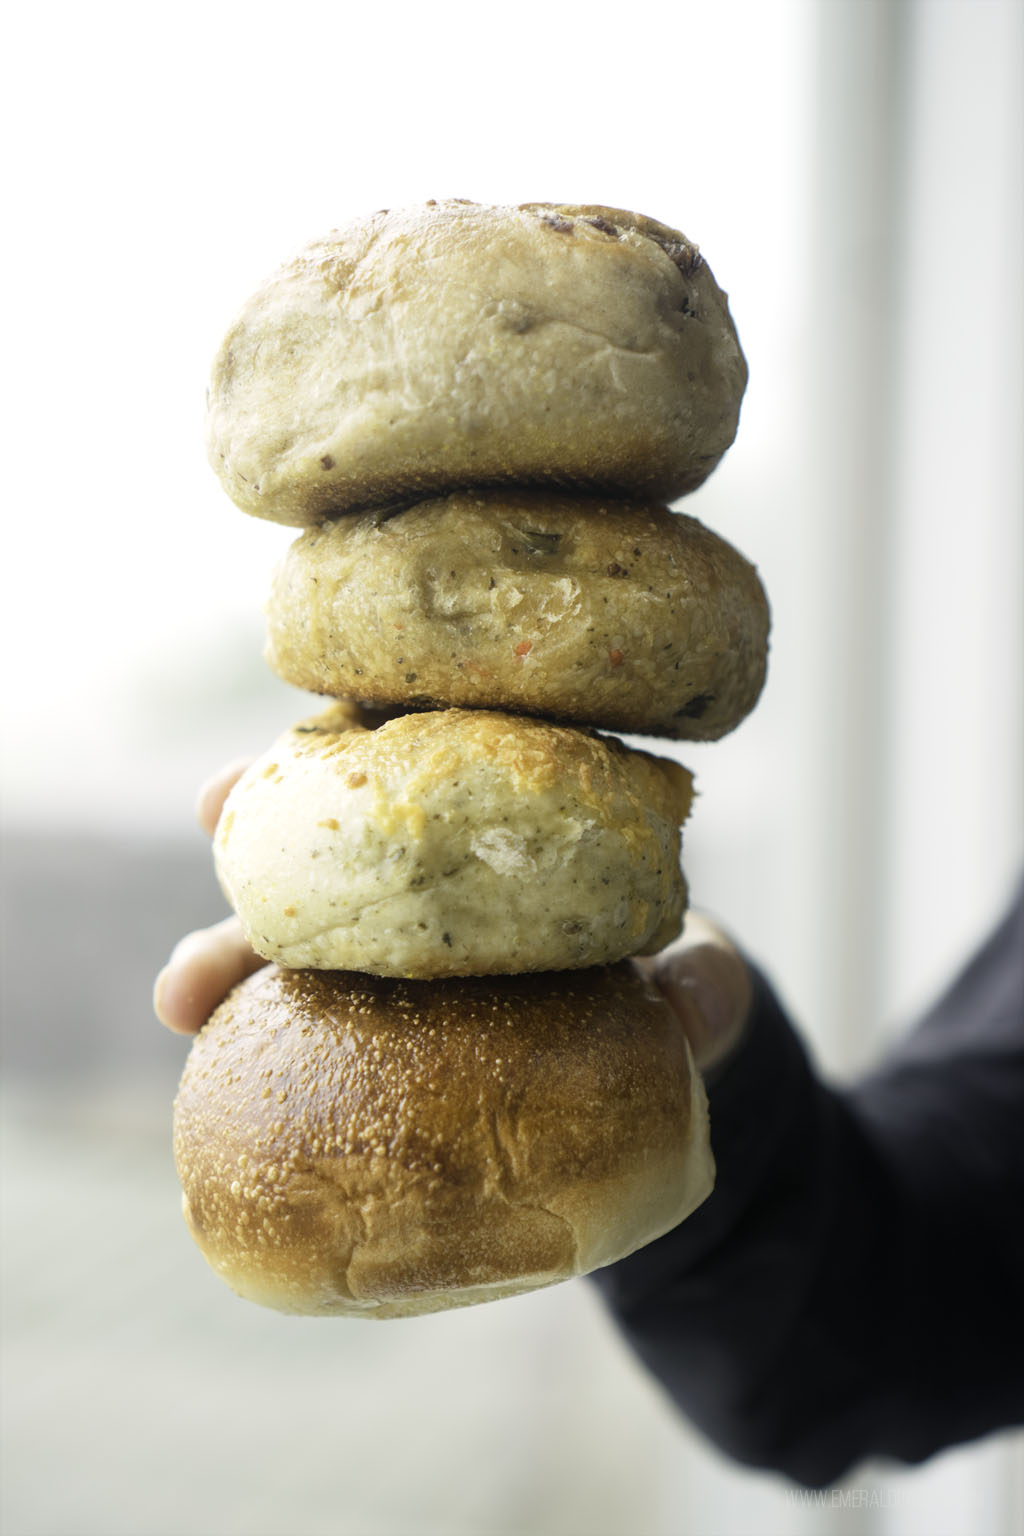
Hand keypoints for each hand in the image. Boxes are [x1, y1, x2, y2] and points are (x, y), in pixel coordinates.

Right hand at [154, 761, 753, 1073]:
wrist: (640, 1069)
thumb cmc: (660, 980)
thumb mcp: (693, 977)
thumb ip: (705, 984)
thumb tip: (698, 1008)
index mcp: (503, 823)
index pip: (431, 752)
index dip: (381, 721)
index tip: (328, 714)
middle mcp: (430, 874)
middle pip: (337, 834)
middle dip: (273, 818)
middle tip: (215, 813)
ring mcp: (389, 953)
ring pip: (294, 932)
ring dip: (229, 950)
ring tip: (180, 995)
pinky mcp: (365, 1028)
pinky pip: (298, 1024)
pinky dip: (246, 1032)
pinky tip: (201, 1047)